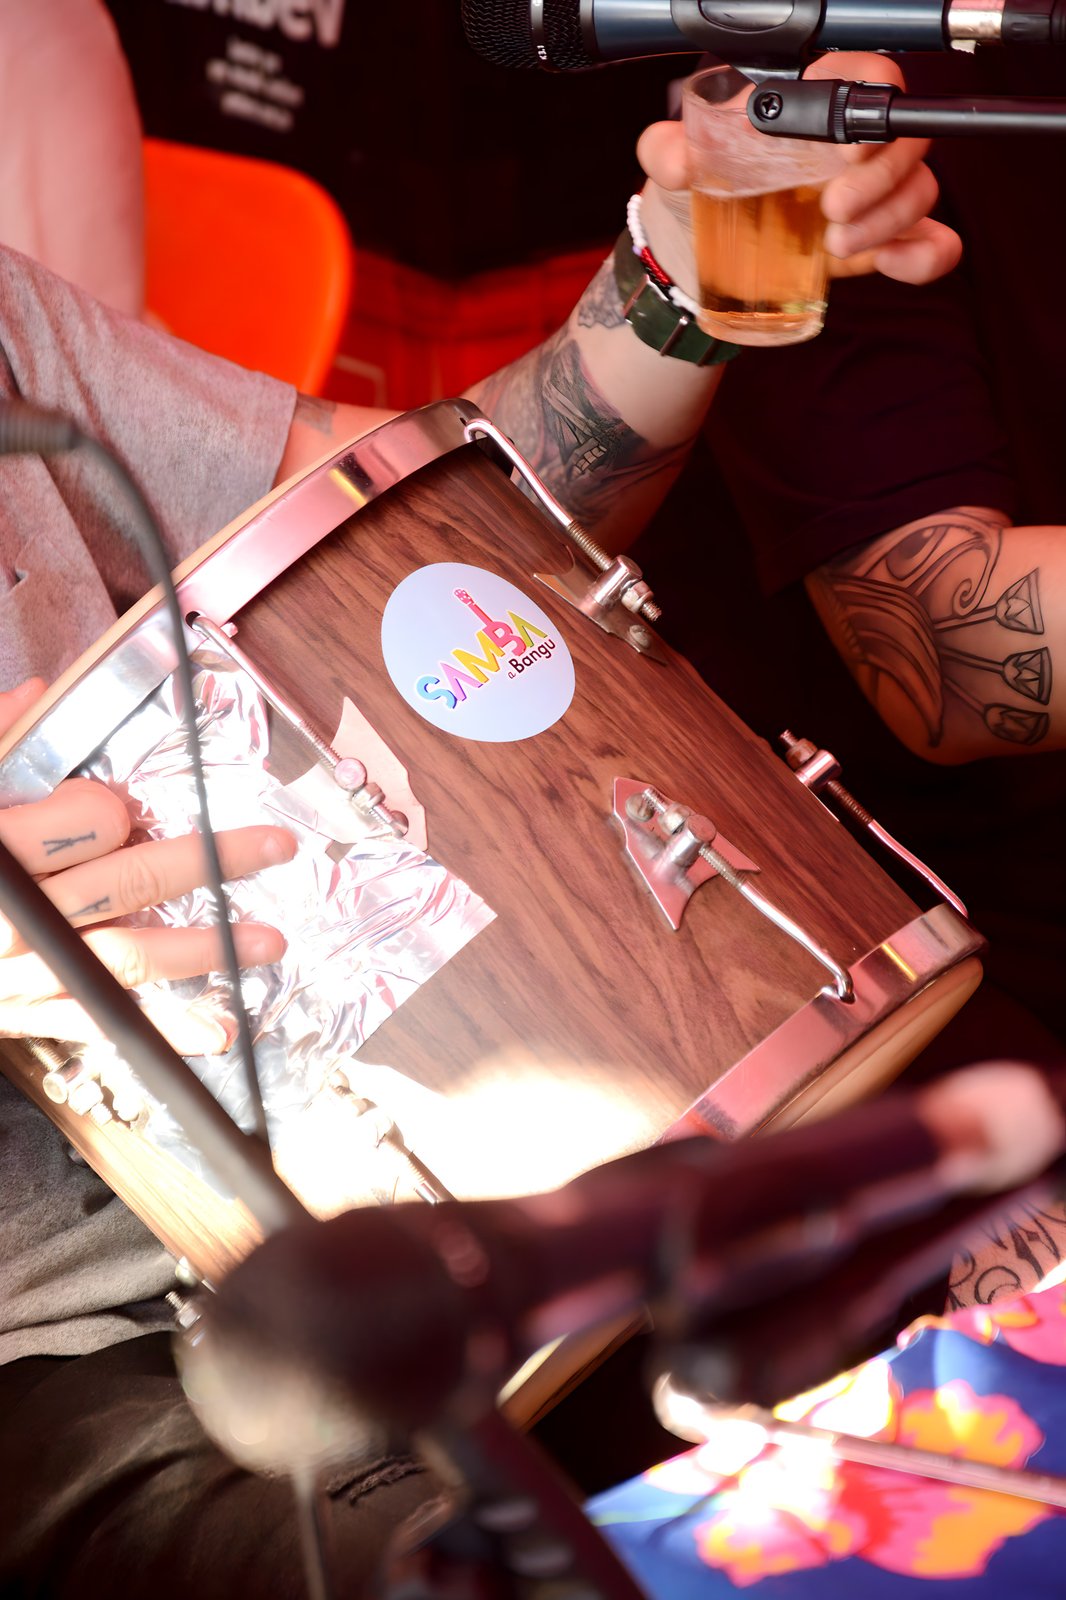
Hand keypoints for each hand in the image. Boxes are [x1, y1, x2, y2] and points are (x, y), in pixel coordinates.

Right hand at [0, 680, 296, 1054]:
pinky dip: (164, 1031)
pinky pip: (102, 1025)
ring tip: (269, 942)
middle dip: (211, 863)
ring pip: (129, 957)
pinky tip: (217, 1030)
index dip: (113, 810)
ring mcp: (24, 973)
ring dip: (206, 949)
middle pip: (128, 882)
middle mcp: (17, 917)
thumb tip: (34, 692)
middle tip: (275, 849)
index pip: (88, 823)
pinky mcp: (26, 1015)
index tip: (118, 808)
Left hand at [637, 52, 961, 293]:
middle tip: (833, 210)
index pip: (866, 76)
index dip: (871, 101)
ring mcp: (867, 193)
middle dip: (882, 176)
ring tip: (835, 246)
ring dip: (890, 219)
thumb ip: (667, 151)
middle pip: (905, 138)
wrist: (699, 254)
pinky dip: (925, 254)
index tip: (847, 149)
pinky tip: (895, 263)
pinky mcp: (874, 241)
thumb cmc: (698, 190)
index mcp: (810, 106)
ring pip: (919, 189)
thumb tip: (680, 160)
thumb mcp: (674, 163)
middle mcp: (847, 145)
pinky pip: (926, 241)